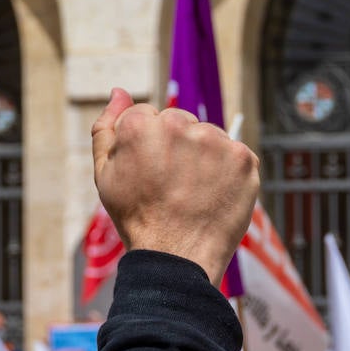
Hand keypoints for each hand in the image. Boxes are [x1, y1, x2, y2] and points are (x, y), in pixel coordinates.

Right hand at [91, 89, 258, 286]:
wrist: (176, 258)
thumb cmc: (137, 218)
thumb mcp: (105, 174)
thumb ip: (107, 128)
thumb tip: (118, 92)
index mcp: (140, 124)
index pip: (148, 116)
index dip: (148, 147)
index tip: (150, 173)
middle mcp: (179, 125)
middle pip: (180, 122)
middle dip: (177, 146)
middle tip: (172, 185)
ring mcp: (215, 141)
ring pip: (209, 137)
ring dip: (204, 158)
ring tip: (194, 193)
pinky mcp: (244, 158)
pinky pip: (235, 154)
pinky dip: (228, 172)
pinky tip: (214, 194)